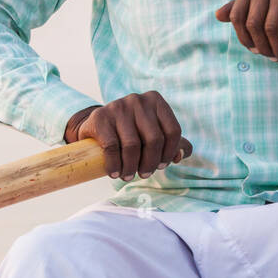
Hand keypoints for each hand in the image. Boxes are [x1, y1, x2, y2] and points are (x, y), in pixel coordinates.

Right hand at [66, 92, 191, 180]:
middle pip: (154, 139)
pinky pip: (112, 146)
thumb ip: (173, 142)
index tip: (161, 166)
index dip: (170, 152)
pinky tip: (114, 173)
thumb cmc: (132, 130)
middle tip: (144, 175)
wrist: (97, 125)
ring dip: (131, 167)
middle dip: (150, 163)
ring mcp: (118, 106)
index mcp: (156, 101)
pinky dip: (114, 164)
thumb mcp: (153, 131)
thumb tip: (180, 156)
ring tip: (128, 176)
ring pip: (133, 145)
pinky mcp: (100, 117)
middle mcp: (138, 100)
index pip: (173, 130)